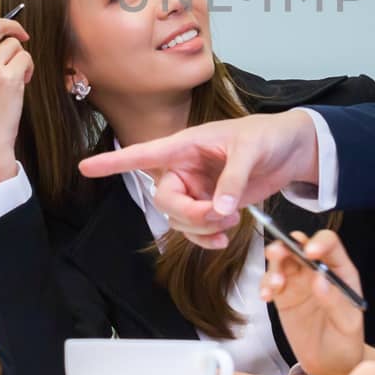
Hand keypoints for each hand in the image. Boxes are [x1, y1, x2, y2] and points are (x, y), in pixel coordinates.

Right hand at [78, 109, 320, 248]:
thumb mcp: (252, 149)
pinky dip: (206, 237)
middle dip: (188, 214)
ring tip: (230, 220)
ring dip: (200, 228)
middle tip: (220, 215)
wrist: (291, 151)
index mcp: (186, 145)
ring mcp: (196, 189)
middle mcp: (184, 168)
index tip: (84, 167)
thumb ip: (233, 177)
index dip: (114, 162)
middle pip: (164, 200)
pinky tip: (222, 238)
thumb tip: (220, 207)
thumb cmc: (268, 136)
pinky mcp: (210, 205)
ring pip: (178, 220)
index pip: (144, 154)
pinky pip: (195, 228)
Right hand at [260, 229, 369, 374]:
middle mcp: (318, 271)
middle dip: (287, 245)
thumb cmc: (346, 343)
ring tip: (274, 285)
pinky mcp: (283, 296)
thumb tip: (319, 280)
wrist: (330, 365)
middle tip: (278, 254)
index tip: (309, 252)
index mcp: (341, 271)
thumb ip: (335, 302)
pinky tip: (266, 297)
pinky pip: (270, 282)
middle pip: (299, 246)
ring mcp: (299, 282)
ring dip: (274, 265)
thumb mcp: (348, 325)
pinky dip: (265, 284)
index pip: (329, 245)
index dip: (318, 243)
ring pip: (282, 260)